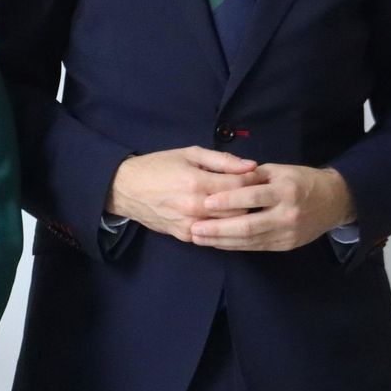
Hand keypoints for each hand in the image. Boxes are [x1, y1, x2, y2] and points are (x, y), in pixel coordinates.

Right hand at [106, 147, 264, 241]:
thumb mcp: (189, 154)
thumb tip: (251, 165)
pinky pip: (215, 236)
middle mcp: (195, 207)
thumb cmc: (159, 166)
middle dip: (251, 200)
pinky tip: (228, 218)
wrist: (127, 189)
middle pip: (240, 209)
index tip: (263, 176)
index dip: (255, 179)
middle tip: (258, 192)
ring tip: (247, 205)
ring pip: (229, 225)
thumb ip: (222, 160)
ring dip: (240, 216)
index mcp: (197, 182)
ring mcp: (190, 225)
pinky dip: (224, 227)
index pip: (239, 184)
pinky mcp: (185, 236)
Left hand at [189, 164, 355, 250]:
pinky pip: (256, 247)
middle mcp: (287, 214)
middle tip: (194, 228)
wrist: (334, 201)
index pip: (252, 197)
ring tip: (199, 238)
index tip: (204, 202)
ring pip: (250, 241)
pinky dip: (235, 246)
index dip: (227, 201)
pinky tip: (218, 243)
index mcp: (285, 190)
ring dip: (222, 241)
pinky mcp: (286, 245)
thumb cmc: (302, 180)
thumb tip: (225, 177)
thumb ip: (252, 175)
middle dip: (218, 229)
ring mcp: (287, 233)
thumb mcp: (280, 170)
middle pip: (248, 225)